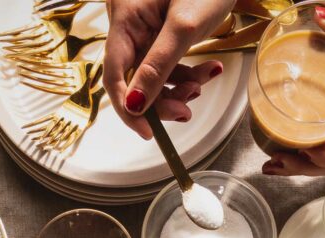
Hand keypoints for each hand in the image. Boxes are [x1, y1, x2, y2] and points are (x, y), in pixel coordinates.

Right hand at [104, 0, 233, 138]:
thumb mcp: (185, 26)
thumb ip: (158, 67)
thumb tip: (135, 106)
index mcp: (125, 18)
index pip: (114, 75)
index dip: (128, 107)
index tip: (148, 131)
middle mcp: (130, 26)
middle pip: (134, 80)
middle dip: (161, 99)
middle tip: (186, 110)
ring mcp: (146, 31)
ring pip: (153, 76)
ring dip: (179, 88)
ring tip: (204, 82)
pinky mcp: (163, 34)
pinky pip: (167, 64)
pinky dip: (188, 74)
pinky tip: (210, 71)